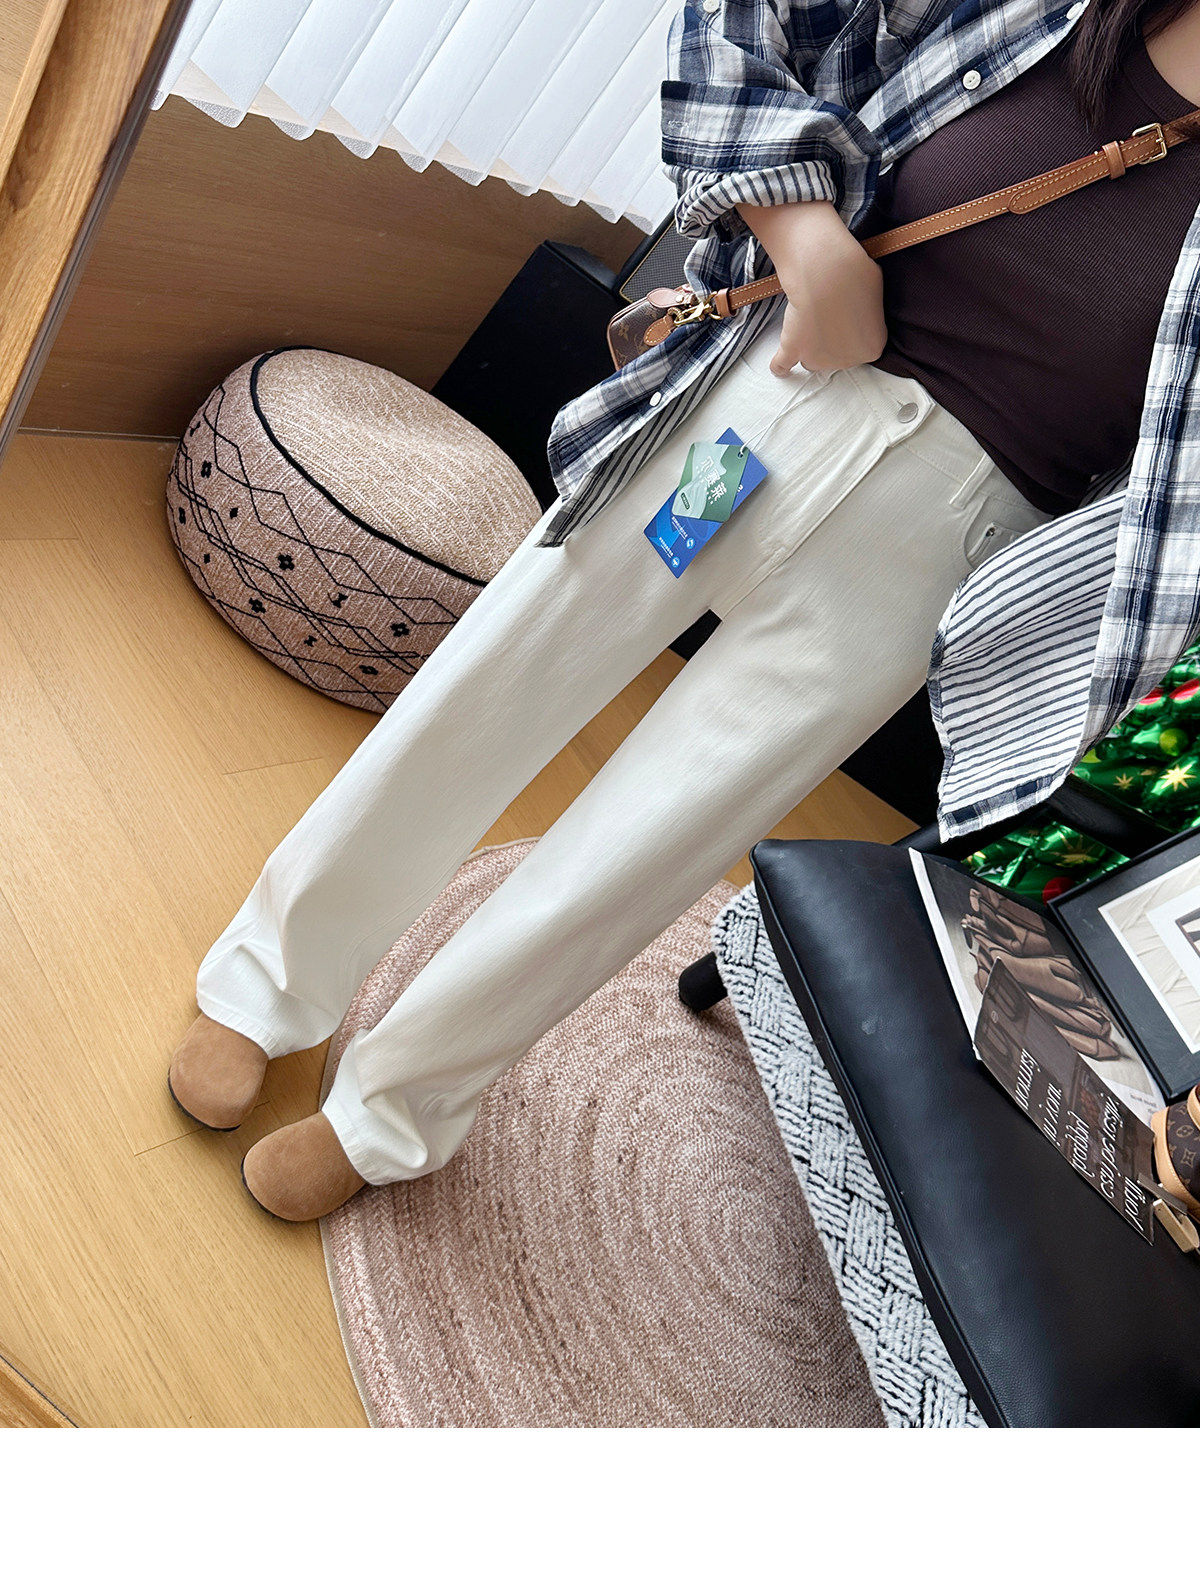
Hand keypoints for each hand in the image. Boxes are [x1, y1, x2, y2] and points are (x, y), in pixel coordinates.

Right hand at [734, 198, 886, 376]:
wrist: (826, 273)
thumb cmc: (854, 276)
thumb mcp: (875, 288)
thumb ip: (870, 307)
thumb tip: (858, 305)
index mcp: (872, 346)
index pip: (863, 346)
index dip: (854, 330)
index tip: (847, 317)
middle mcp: (847, 359)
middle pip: (837, 356)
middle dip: (832, 340)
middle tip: (827, 315)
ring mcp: (818, 359)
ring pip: (812, 359)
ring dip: (810, 346)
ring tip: (808, 323)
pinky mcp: (793, 350)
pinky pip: (783, 365)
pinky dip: (780, 365)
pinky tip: (780, 366)